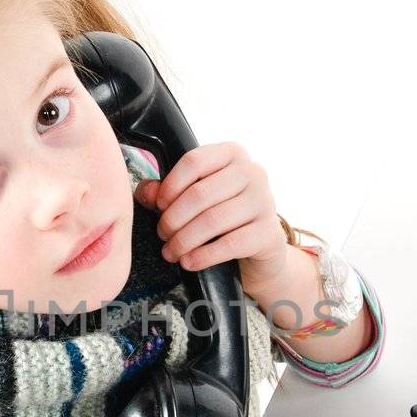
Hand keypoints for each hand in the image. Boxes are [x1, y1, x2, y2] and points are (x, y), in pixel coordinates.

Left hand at [132, 141, 290, 295]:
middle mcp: (253, 172)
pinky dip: (204, 256)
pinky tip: (188, 262)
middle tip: (162, 235)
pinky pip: (231, 244)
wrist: (258, 246)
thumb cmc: (221, 214)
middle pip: (201, 194)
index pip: (194, 161)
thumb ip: (166, 191)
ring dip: (185, 240)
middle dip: (173, 219)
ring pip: (213, 220)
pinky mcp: (269, 233)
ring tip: (171, 252)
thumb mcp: (194, 198)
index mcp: (232, 154)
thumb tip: (147, 192)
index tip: (158, 205)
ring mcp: (265, 202)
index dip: (170, 185)